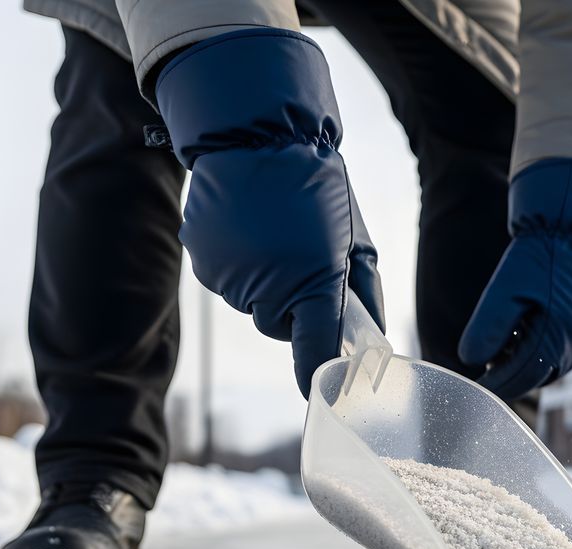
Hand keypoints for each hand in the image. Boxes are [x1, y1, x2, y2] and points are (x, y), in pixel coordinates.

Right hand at [155, 28, 382, 396]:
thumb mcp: (356, 241)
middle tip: (303, 257)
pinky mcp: (202, 264)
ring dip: (264, 280)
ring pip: (252, 302)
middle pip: (280, 324)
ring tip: (273, 233)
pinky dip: (238, 264)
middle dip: (294, 302)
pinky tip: (247, 229)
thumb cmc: (316, 186)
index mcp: (314, 285)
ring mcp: (230, 279)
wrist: (255, 133)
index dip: (320, 374)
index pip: (316, 352)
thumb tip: (369, 339)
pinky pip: (227, 281)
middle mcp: (267, 290)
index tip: (325, 391)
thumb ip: (362, 295)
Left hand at [458, 159, 571, 399]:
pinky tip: (529, 335)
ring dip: (530, 364)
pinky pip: (569, 351)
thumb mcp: (505, 287)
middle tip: (487, 372)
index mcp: (557, 337)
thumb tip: (470, 360)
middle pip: (539, 376)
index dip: (495, 385)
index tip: (475, 387)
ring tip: (504, 353)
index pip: (520, 377)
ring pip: (555, 365)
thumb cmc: (543, 253)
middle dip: (512, 377)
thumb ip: (488, 327)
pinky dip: (547, 351)